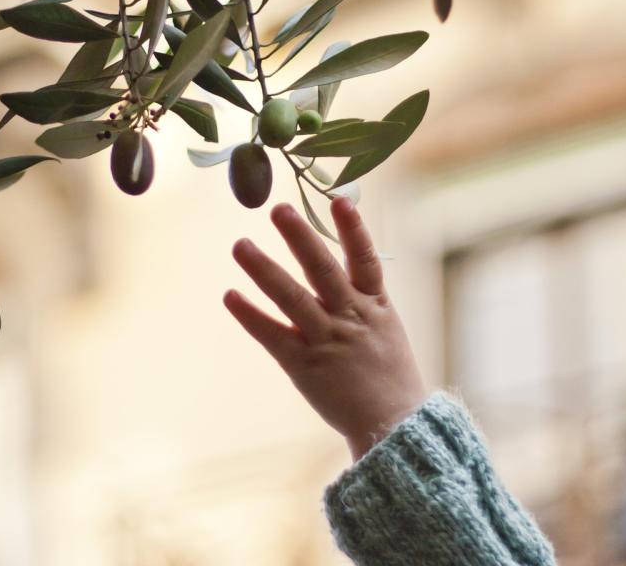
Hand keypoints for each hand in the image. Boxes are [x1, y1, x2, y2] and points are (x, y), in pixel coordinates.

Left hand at [224, 197, 427, 460]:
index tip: (338, 199)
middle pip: (323, 270)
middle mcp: (352, 318)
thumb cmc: (389, 374)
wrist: (395, 426)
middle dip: (301, 238)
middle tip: (278, 209)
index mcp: (376, 306)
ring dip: (264, 270)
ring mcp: (327, 341)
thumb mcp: (386, 328)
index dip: (353, 229)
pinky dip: (251, 315)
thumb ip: (362, 295)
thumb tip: (340, 257)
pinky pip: (274, 336)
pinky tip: (230, 295)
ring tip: (240, 244)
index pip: (365, 259)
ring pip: (293, 298)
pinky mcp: (305, 366)